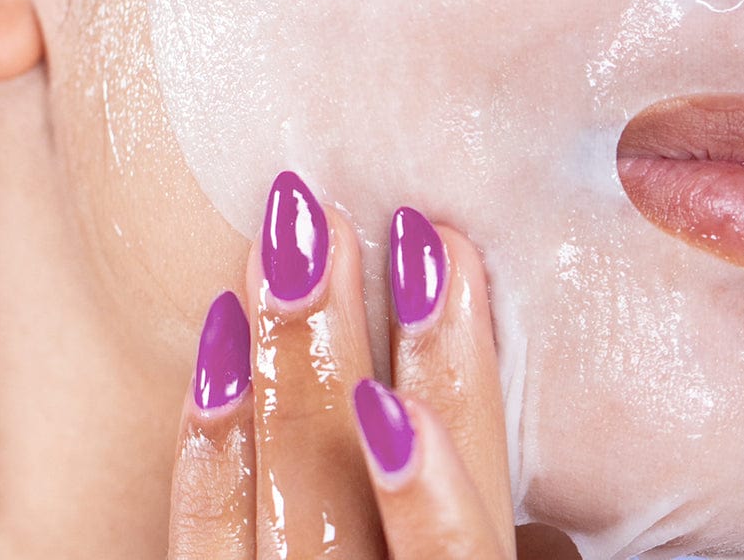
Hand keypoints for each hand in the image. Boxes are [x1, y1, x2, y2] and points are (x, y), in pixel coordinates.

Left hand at [166, 171, 514, 558]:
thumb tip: (550, 525)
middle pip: (349, 482)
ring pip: (268, 495)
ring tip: (279, 245)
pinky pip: (193, 546)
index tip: (446, 255)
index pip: (460, 520)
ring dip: (273, 360)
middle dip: (345, 336)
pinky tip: (212, 350)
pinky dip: (206, 445)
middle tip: (335, 216)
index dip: (455, 381)